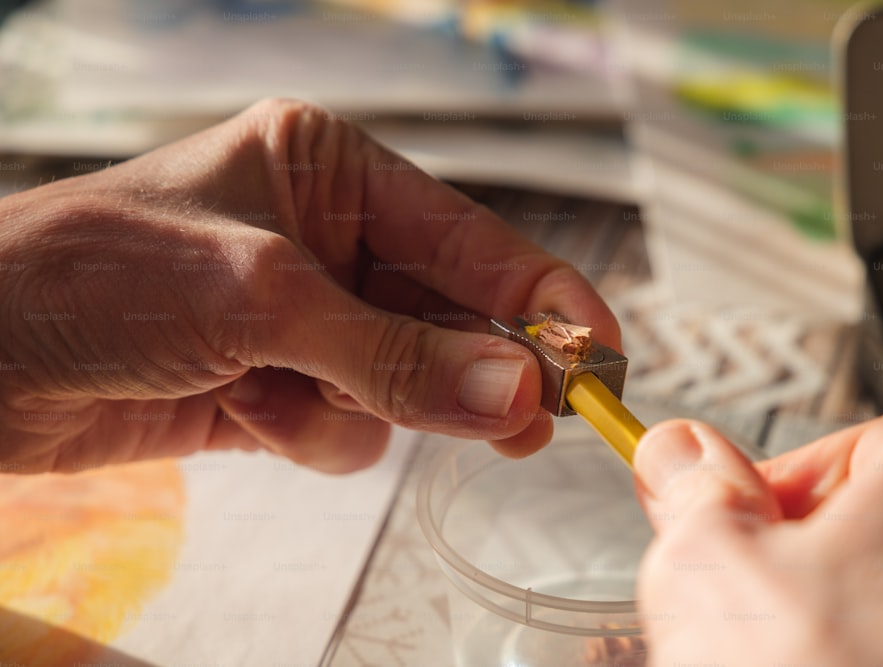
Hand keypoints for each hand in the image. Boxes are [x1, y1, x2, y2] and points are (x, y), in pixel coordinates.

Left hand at [0, 98, 618, 473]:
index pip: (470, 239)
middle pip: (450, 316)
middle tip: (537, 427)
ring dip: (369, 406)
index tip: (603, 356)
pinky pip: (349, 427)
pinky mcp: (279, 383)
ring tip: (294, 398)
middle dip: (479, 371)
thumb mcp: (263, 302)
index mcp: (331, 172)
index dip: (543, 299)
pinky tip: (250, 414)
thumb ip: (398, 356)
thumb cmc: (98, 279)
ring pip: (405, 382)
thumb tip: (519, 395)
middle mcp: (327, 239)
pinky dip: (315, 434)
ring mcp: (306, 317)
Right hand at [634, 404, 882, 665]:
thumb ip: (693, 484)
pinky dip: (870, 657)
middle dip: (807, 561)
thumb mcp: (710, 557)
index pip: (856, 445)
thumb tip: (681, 451)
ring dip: (834, 621)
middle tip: (760, 610)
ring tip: (787, 661)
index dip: (785, 491)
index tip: (741, 534)